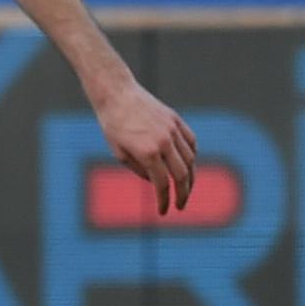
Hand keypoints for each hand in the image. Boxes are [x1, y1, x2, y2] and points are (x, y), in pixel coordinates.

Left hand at [95, 79, 196, 214]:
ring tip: (186, 188)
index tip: (164, 211)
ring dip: (191, 177)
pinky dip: (192, 156)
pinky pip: (191, 142)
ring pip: (191, 159)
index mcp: (147, 152)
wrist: (117, 94)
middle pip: (182, 175)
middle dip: (183, 193)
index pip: (162, 183)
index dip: (164, 200)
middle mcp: (164, 141)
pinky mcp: (177, 120)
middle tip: (181, 205)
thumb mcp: (118, 152)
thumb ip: (138, 169)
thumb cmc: (112, 124)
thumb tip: (156, 182)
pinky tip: (188, 165)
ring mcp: (173, 130)